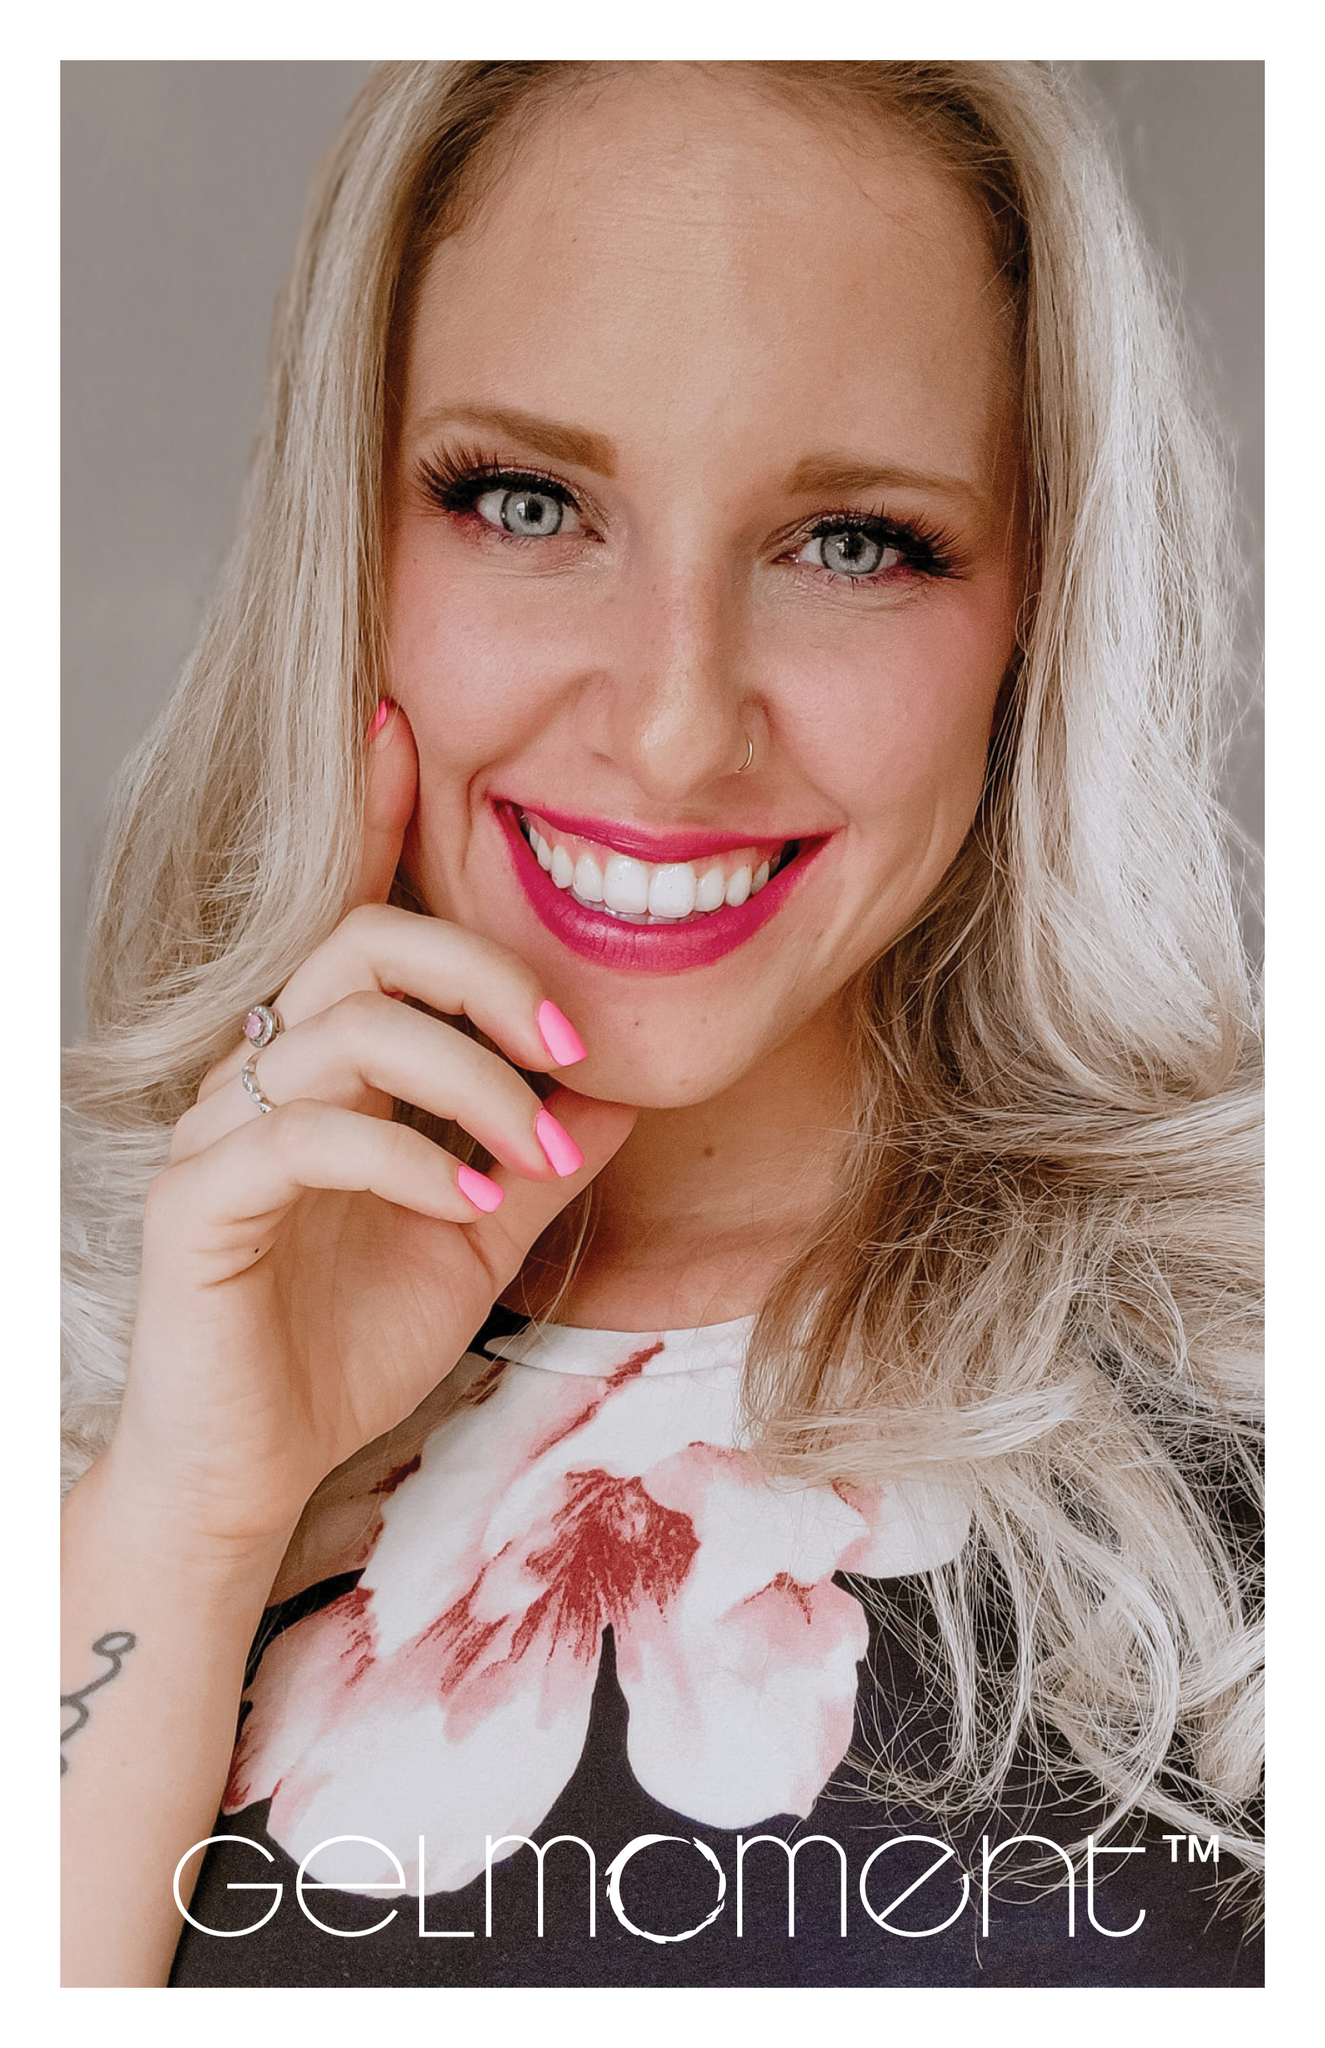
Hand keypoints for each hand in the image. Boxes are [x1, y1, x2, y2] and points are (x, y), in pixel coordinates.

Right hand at [108, 703, 636, 1552]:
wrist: (254, 1465)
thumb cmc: (350, 1337)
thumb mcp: (477, 1229)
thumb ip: (538, 1150)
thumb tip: (623, 1087)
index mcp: (331, 1061)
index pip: (354, 913)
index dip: (375, 814)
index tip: (409, 724)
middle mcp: (266, 1070)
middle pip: (365, 941)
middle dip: (485, 972)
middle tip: (571, 1046)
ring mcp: (224, 1129)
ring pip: (346, 1028)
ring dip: (468, 1079)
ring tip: (530, 1151)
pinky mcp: (200, 1200)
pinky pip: (306, 1133)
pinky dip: (407, 1156)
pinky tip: (469, 1200)